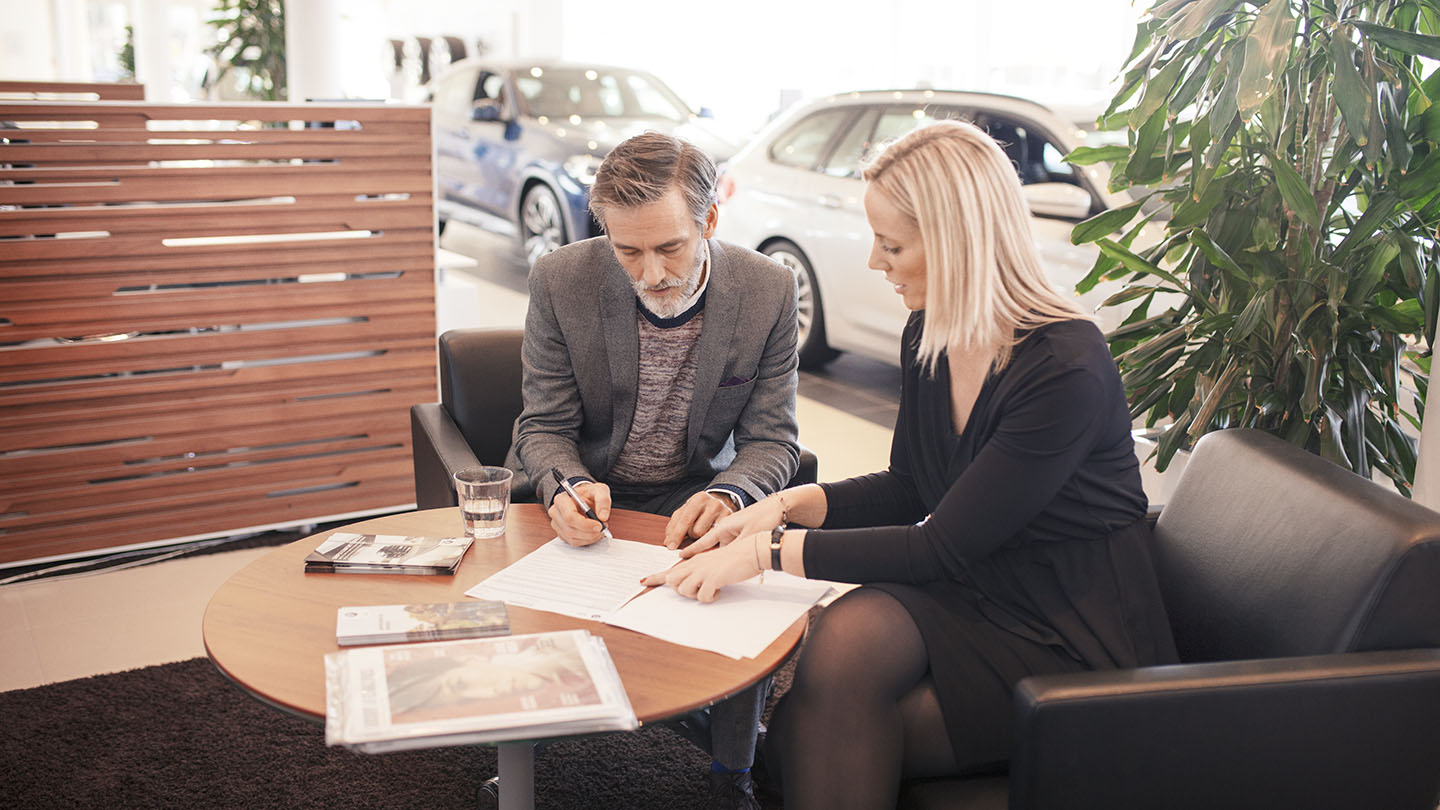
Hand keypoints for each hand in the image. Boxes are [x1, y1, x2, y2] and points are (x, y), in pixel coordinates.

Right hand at [548, 481, 610, 546]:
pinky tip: (594, 533)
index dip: (585, 524)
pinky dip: (587, 540)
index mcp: (561, 499)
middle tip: (603, 528)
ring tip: (600, 530)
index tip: (599, 525)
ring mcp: (557, 524)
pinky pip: (574, 542)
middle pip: (570, 529)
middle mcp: (556, 512)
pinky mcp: (562, 533)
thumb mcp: (600, 490)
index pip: (569, 516)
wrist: (585, 498)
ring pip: (572, 538)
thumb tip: (603, 517)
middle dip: (589, 532)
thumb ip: (603, 501)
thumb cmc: (589, 494)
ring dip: (590, 537)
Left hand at [642, 532, 764, 601]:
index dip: (655, 577)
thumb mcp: (714, 563)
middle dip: (680, 590)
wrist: (752, 551)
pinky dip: (710, 598)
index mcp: (695, 560)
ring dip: (696, 595)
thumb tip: (691, 584)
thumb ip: (701, 571)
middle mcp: (696, 564)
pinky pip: (703, 597)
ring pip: (684, 590)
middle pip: (672, 581)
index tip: (643, 582)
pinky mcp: (713, 578)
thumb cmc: (736, 558)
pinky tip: (719, 591)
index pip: (671, 570)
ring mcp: (703, 570)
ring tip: (711, 589)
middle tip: (697, 589)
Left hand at [663, 491, 735, 548]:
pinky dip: (712, 539)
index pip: (685, 520)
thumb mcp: (685, 511)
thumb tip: (668, 542)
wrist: (722, 500)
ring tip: (704, 530)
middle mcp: (713, 504)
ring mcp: (725, 513)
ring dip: (702, 537)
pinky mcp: (732, 524)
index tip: (671, 547)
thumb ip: (674, 525)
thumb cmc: (700, 508)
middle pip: (696, 531)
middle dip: (692, 535)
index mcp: (698, 499)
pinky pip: (718, 538)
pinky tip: (712, 533)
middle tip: (694, 531)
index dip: (676, 535)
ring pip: (707, 536)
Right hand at [681, 494, 786, 558]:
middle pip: (710, 547)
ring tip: (704, 568)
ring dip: (715, 558)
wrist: (780, 507)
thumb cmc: (765, 516)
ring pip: (720, 549)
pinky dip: (726, 555)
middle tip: (690, 567)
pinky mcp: (742, 535)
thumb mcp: (749, 535)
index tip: (680, 556)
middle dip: (701, 557)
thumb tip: (723, 561)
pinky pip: (729, 548)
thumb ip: (736, 548)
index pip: (704, 540)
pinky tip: (725, 564)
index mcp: (724, 526)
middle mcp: (727, 529)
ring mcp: (734, 532)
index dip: (692, 550)